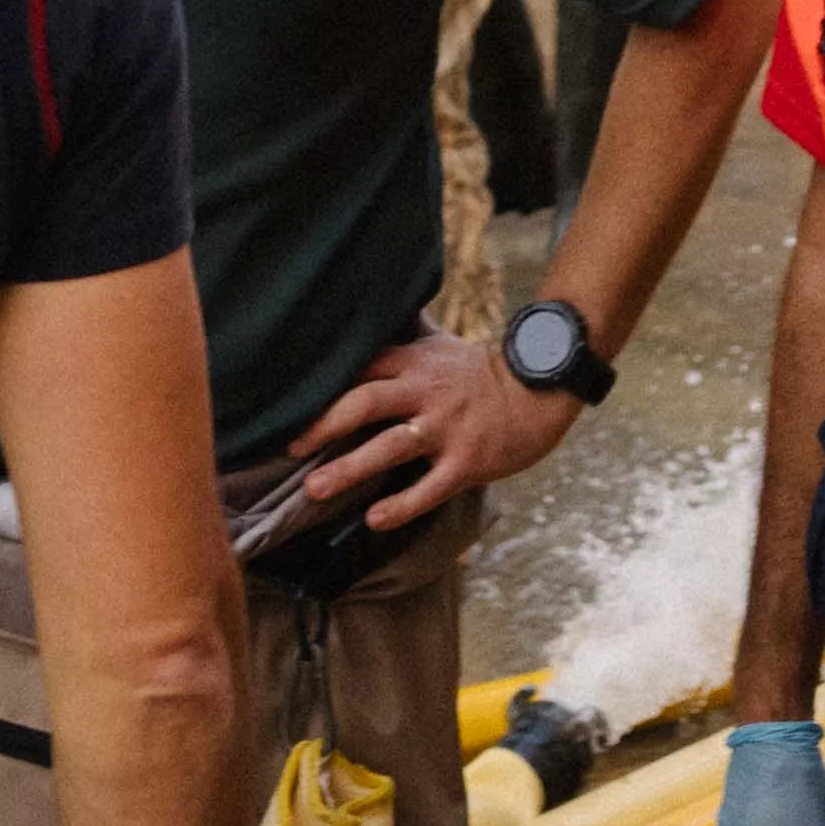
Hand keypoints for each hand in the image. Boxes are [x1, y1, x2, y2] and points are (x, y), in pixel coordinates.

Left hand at [290, 323, 574, 530]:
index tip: (285, 405)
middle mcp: (426, 392)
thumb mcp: (440, 345)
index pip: (359, 369)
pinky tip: (374, 519)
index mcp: (414, 363)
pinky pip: (429, 487)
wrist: (539, 392)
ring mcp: (446, 428)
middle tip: (289, 448)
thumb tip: (368, 306)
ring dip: (349, 469)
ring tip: (314, 489)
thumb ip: (403, 334)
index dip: (321, 386)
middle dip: (323, 426)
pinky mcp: (467, 461)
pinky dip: (401, 505)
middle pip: (365, 403)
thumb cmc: (479, 371)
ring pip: (390, 447)